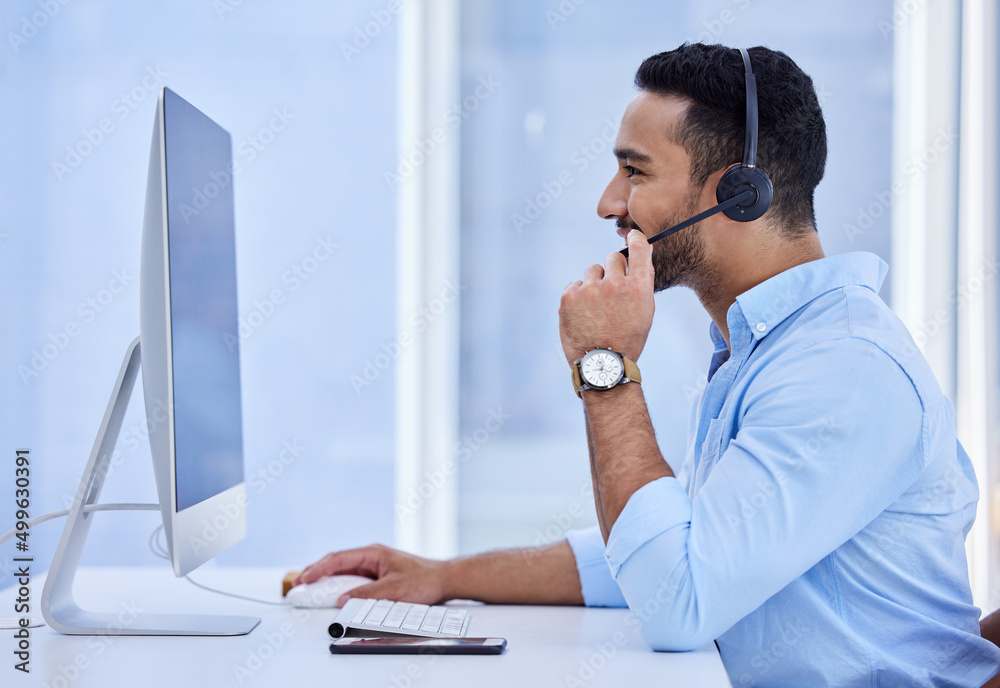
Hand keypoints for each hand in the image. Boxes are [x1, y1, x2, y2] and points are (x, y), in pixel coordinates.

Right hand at [295, 544, 447, 606]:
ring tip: (311, 590)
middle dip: (317, 573)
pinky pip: (353, 579)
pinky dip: (340, 585)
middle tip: (299, 585)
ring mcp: (374, 565)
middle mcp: (371, 556)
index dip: (318, 569)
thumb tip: (342, 600)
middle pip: (337, 563)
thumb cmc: (424, 579)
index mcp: (373, 553)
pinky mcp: (378, 575)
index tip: (303, 579)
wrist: (444, 580)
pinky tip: (333, 593)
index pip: (338, 559)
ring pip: (344, 571)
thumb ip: (366, 595)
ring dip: (327, 579)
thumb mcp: (393, 589)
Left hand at [559, 229, 654, 364]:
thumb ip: (641, 282)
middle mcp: (614, 284)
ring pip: (593, 270)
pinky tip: (584, 315)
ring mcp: (590, 289)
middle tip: (611, 293)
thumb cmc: (627, 339)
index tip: (633, 237)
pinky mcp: (570, 296)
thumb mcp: (645, 312)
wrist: (602, 365)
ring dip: (595, 283)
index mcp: (638, 288)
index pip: (639, 248)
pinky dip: (579, 296)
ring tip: (597, 308)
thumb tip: (638, 253)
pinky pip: (576, 284)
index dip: (636, 240)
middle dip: (613, 270)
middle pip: (613, 258)